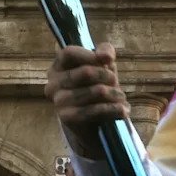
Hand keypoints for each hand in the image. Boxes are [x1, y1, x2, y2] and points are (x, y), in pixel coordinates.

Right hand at [45, 43, 129, 158]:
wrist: (90, 123)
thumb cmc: (95, 86)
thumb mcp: (101, 65)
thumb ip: (104, 52)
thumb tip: (105, 56)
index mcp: (58, 66)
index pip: (68, 53)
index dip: (89, 55)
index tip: (108, 60)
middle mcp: (53, 83)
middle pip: (85, 72)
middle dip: (107, 76)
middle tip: (116, 82)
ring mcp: (59, 101)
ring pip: (95, 91)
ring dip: (114, 94)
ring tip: (121, 97)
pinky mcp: (67, 117)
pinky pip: (94, 110)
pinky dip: (112, 109)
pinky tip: (122, 110)